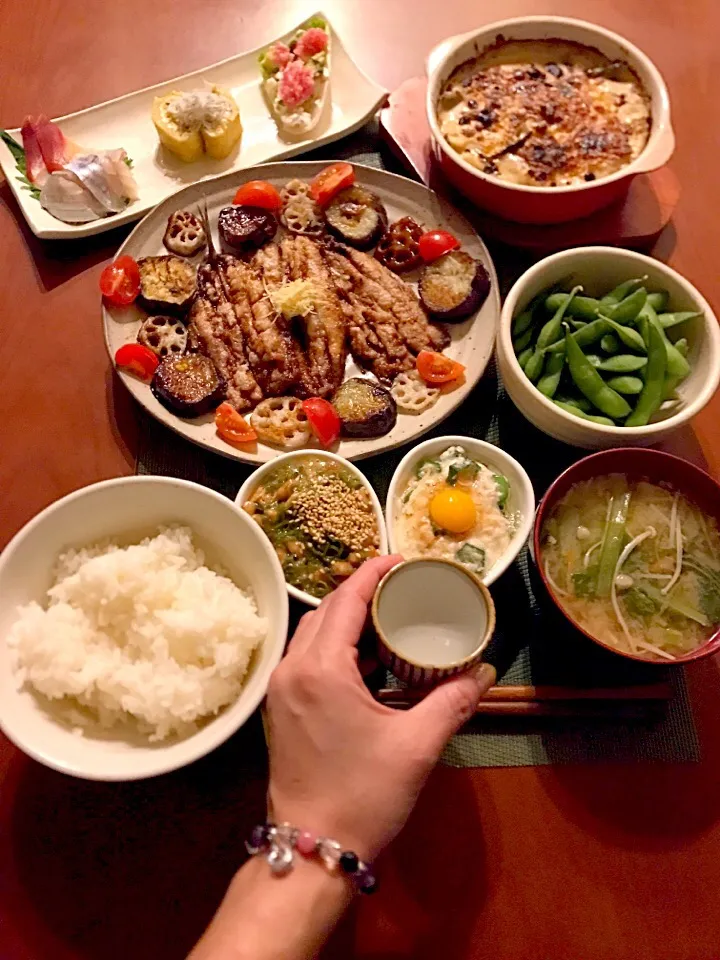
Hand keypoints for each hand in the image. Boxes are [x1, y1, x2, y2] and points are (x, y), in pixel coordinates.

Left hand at [266, 556, 495, 860]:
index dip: (373, 572)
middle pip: (325, 611)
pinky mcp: (281, 709)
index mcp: (320, 669)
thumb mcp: (416, 746)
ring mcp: (281, 690)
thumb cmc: (363, 796)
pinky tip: (370, 660)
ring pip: (313, 634)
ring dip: (348, 621)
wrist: (313, 850)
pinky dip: (337, 649)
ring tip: (390, 619)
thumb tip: (483, 672)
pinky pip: (308, 659)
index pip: (344, 599)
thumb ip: (452, 701)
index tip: (403, 560)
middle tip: (402, 589)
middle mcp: (292, 670)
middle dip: (361, 593)